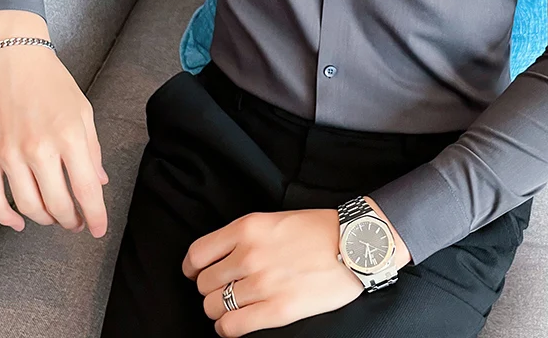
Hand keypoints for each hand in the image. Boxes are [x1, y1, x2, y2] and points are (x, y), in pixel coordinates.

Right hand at [0, 34, 108, 237]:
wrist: (11, 58)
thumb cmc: (51, 82)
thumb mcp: (83, 111)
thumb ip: (92, 148)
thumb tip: (99, 180)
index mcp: (70, 136)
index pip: (87, 189)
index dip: (95, 215)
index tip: (98, 229)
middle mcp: (40, 149)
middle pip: (58, 204)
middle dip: (71, 220)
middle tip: (77, 222)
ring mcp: (9, 154)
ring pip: (29, 207)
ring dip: (45, 220)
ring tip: (55, 218)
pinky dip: (7, 218)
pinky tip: (20, 221)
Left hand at [182, 201, 410, 336]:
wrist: (354, 245)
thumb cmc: (318, 230)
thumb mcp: (275, 219)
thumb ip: (246, 236)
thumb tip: (220, 258)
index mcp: (248, 227)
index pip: (198, 254)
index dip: (193, 268)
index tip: (197, 273)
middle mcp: (249, 254)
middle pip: (204, 284)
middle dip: (212, 289)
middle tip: (227, 289)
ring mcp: (262, 283)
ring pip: (214, 307)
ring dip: (220, 309)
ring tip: (235, 305)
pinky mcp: (277, 309)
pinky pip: (231, 326)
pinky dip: (228, 327)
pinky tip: (239, 321)